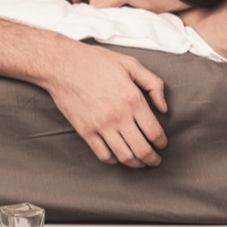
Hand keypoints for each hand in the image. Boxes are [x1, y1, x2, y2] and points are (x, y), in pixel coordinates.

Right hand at [43, 42, 168, 166]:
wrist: (62, 65)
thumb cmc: (96, 62)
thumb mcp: (130, 64)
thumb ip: (153, 84)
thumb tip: (163, 108)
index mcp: (132, 99)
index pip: (154, 132)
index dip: (162, 142)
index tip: (162, 144)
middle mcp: (118, 116)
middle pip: (142, 149)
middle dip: (152, 159)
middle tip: (155, 160)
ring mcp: (100, 125)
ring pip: (124, 156)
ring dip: (136, 164)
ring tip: (140, 163)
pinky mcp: (85, 131)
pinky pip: (103, 155)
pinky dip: (114, 160)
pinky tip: (118, 156)